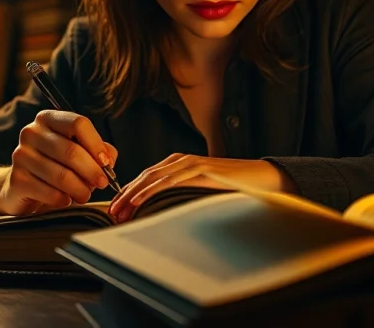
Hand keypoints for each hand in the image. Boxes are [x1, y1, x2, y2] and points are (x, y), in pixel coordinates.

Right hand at [0, 110, 117, 215]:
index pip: (78, 124)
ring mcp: (21, 155)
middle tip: (103, 184)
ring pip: (62, 175)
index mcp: (48, 119)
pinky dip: (64, 200)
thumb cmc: (56, 165)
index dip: (96, 145)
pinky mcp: (16, 180)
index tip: (106, 163)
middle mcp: (31, 132)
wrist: (22, 186)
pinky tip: (66, 200)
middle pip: (71, 151)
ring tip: (85, 195)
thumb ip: (99, 150)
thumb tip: (108, 158)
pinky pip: (50, 193)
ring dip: (80, 189)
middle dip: (92, 171)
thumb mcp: (79, 152)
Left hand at [108, 154, 293, 221]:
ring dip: (132, 194)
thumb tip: (163, 214)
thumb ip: (183, 196)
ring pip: (153, 177)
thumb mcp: (201, 193)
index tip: (114, 210)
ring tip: (118, 209)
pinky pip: (170, 180)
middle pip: (144, 177)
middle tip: (110, 213)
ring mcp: (191, 162)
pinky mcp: (201, 168)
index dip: (128, 193)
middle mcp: (181, 160)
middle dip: (124, 195)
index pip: (147, 178)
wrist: (263, 179)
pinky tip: (137, 200)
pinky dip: (150, 189)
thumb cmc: (234, 188)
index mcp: (179, 165)